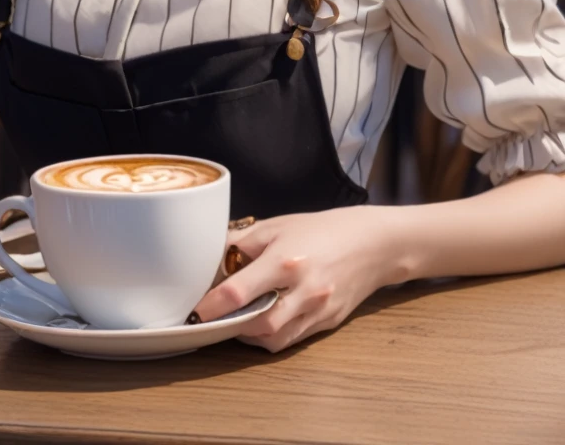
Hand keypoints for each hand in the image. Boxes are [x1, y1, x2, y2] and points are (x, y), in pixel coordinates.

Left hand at [192, 205, 396, 352]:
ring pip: (274, 338)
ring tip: (233, 321)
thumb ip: (243, 242)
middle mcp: (303, 290)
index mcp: (286, 260)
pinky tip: (259, 322)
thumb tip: (211, 257)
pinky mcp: (327, 323)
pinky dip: (270, 336)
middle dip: (230, 325)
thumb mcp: (278, 225)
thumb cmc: (321, 229)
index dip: (212, 305)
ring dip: (249, 335)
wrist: (372, 244)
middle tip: (210, 320)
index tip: (194, 312)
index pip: (240, 290)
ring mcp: (317, 310)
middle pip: (258, 323)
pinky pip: (292, 339)